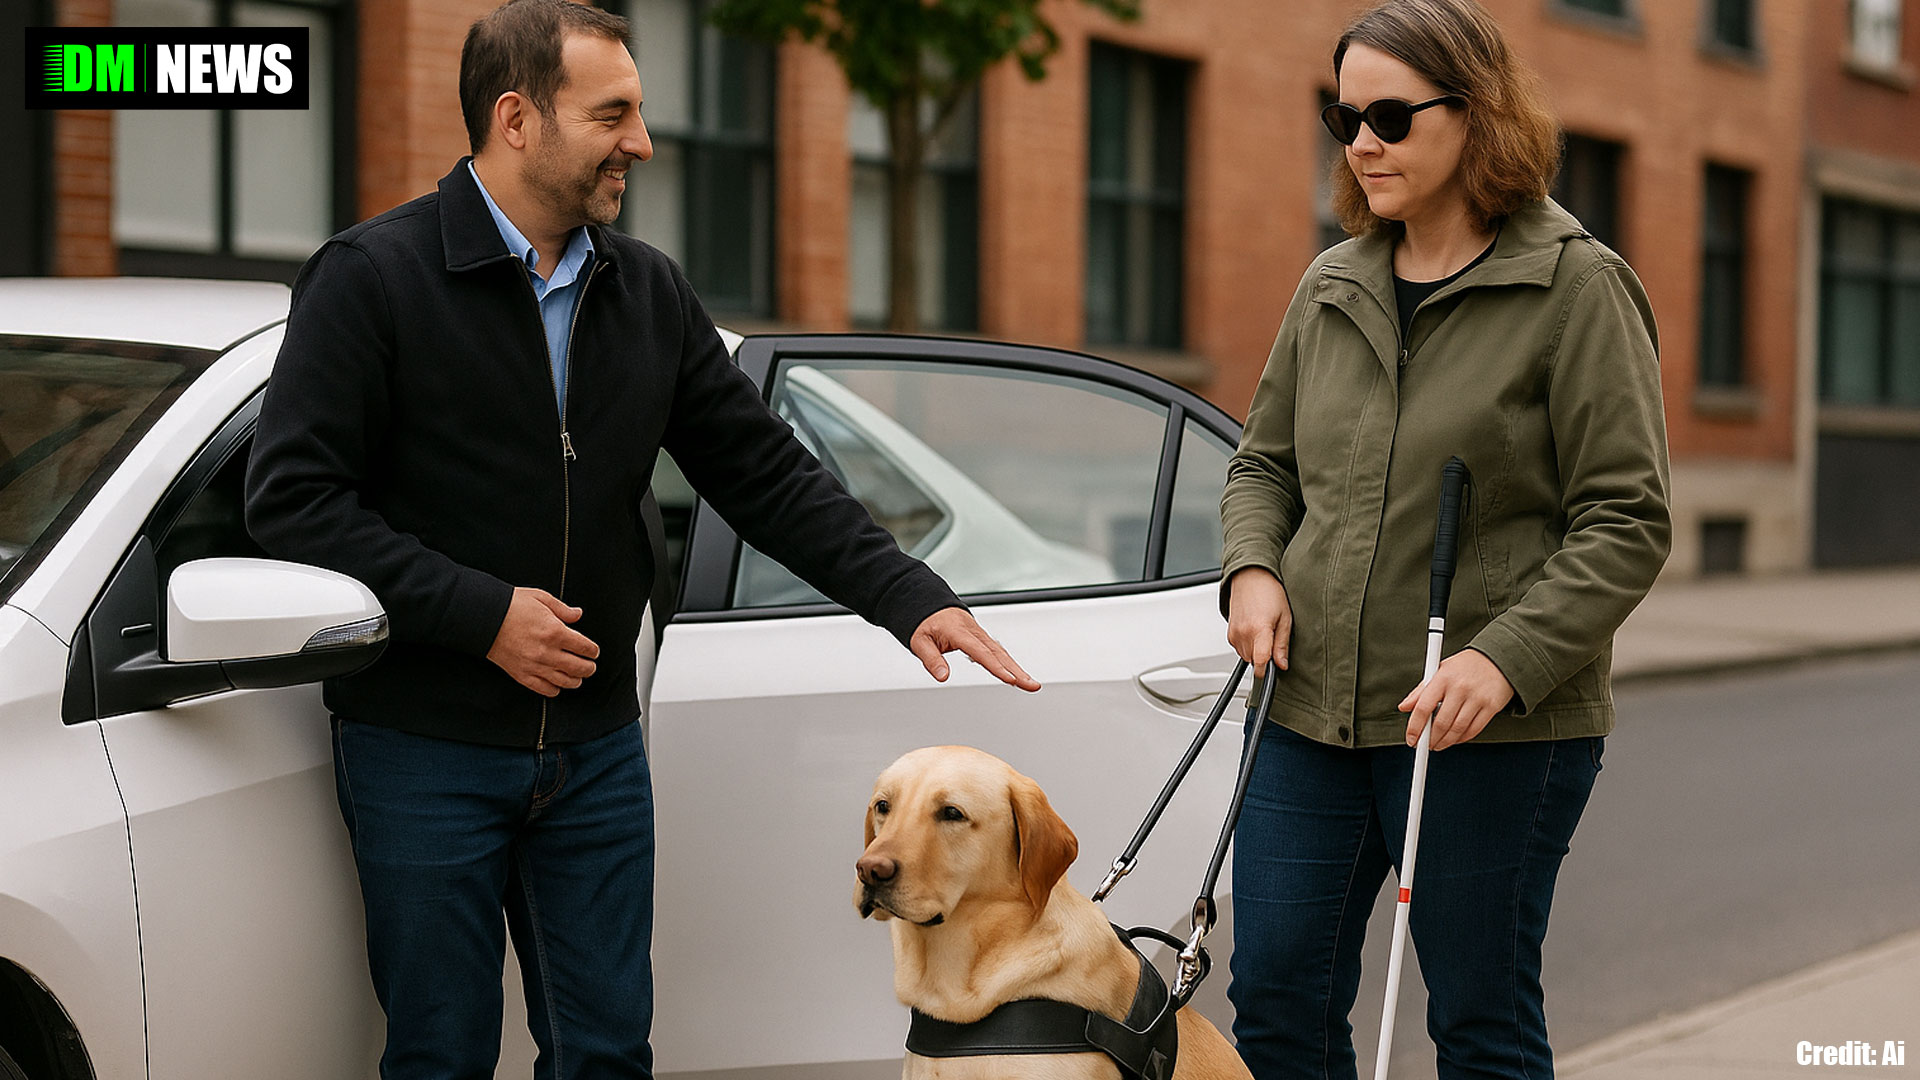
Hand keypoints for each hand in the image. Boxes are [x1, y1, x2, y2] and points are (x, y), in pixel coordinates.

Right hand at [486, 587, 600, 697]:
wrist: (484, 618)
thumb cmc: (512, 605)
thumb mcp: (541, 598)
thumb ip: (563, 609)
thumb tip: (578, 614)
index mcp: (555, 632)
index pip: (585, 647)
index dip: (593, 651)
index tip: (593, 651)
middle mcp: (547, 652)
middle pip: (579, 667)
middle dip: (589, 668)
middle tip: (590, 666)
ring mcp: (534, 665)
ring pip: (564, 681)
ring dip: (576, 680)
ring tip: (578, 677)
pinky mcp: (521, 675)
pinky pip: (544, 689)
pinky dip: (555, 689)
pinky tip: (557, 685)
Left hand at [909, 607, 1040, 691]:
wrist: (927, 602)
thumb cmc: (924, 622)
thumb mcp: (919, 641)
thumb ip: (932, 660)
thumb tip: (943, 677)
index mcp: (958, 631)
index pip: (981, 652)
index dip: (997, 667)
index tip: (1010, 679)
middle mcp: (973, 631)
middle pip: (998, 653)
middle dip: (1017, 670)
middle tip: (1032, 685)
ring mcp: (978, 633)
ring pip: (1001, 652)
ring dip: (1017, 668)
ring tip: (1030, 683)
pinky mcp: (980, 637)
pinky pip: (996, 650)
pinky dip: (1008, 662)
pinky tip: (1016, 674)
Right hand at [1226, 567, 1291, 671]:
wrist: (1250, 577)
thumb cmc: (1269, 592)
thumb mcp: (1285, 618)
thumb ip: (1282, 644)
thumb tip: (1282, 664)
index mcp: (1259, 629)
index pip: (1260, 662)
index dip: (1267, 671)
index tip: (1273, 671)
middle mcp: (1243, 633)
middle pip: (1254, 662)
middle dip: (1265, 657)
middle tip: (1274, 640)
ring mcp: (1234, 634)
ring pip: (1247, 657)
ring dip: (1256, 652)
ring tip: (1265, 632)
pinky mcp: (1229, 634)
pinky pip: (1240, 649)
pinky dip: (1249, 645)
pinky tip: (1256, 631)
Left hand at [1398, 648, 1512, 749]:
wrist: (1498, 658)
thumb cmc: (1465, 665)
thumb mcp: (1439, 670)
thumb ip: (1421, 690)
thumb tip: (1404, 707)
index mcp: (1443, 678)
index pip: (1423, 707)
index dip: (1415, 727)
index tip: (1412, 739)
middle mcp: (1459, 688)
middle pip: (1441, 723)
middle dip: (1430, 739)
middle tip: (1425, 744)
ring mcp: (1476, 698)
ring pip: (1457, 729)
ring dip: (1445, 742)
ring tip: (1438, 744)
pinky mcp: (1491, 706)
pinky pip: (1474, 729)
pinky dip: (1462, 738)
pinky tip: (1455, 739)